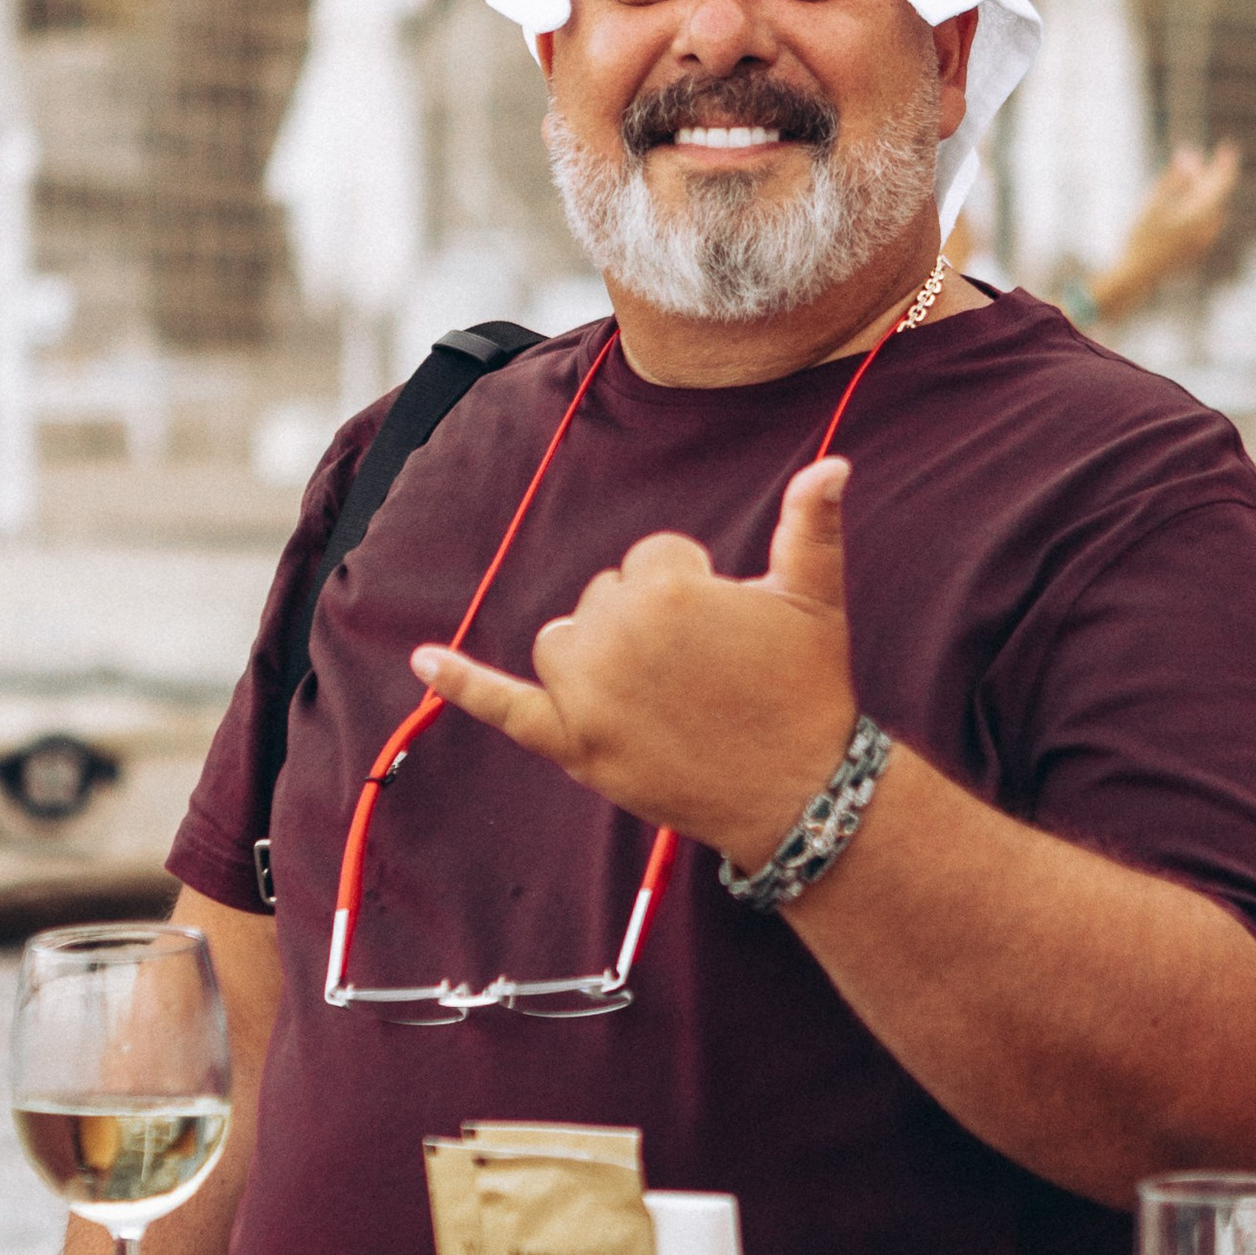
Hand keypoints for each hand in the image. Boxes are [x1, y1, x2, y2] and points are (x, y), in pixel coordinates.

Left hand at [411, 458, 859, 871]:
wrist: (800, 791)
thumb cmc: (808, 689)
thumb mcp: (815, 599)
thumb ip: (813, 524)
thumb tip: (834, 463)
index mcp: (666, 588)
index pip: (650, 560)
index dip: (691, 591)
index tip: (726, 635)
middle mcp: (615, 635)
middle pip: (603, 599)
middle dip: (645, 625)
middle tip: (702, 672)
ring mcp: (588, 695)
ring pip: (563, 642)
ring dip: (596, 657)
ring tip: (657, 693)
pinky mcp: (573, 744)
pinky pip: (504, 704)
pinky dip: (459, 683)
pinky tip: (421, 659)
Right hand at [1099, 140, 1241, 313]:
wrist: (1136, 276)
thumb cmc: (1140, 237)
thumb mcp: (1153, 202)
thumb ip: (1173, 178)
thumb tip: (1189, 155)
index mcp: (1200, 215)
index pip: (1222, 183)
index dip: (1226, 163)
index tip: (1229, 146)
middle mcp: (1207, 230)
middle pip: (1216, 195)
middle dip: (1209, 175)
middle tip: (1202, 159)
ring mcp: (1204, 243)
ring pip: (1211, 210)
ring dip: (1203, 191)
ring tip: (1191, 176)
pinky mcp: (1197, 252)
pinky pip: (1206, 224)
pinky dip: (1200, 209)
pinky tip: (1187, 203)